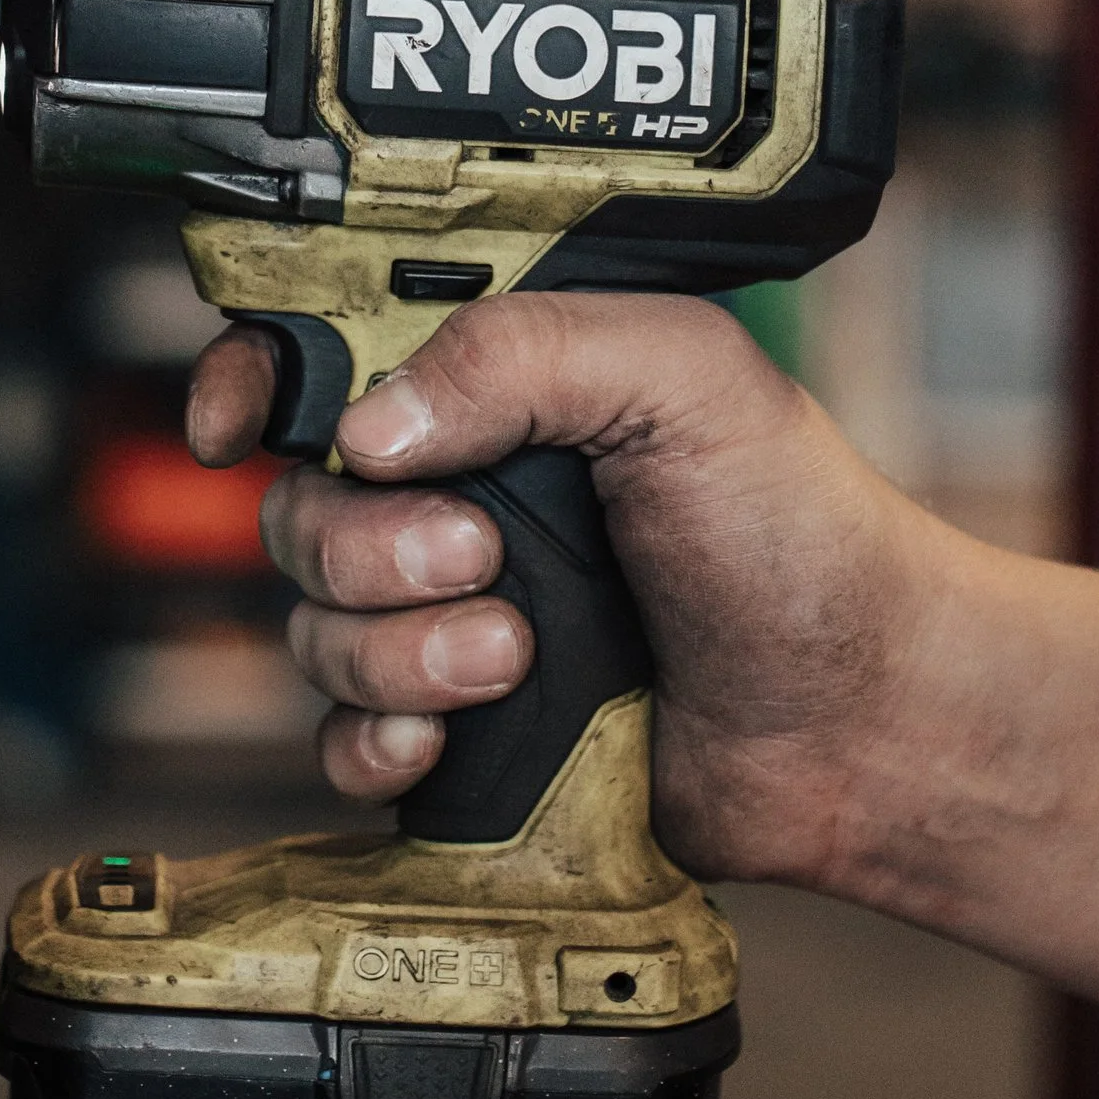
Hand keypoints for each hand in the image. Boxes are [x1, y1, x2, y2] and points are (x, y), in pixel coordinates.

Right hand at [186, 291, 927, 885]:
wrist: (860, 717)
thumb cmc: (802, 532)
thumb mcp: (679, 377)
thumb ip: (522, 355)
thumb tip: (372, 427)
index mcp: (501, 388)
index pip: (328, 357)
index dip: (254, 381)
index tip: (238, 424)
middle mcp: (463, 495)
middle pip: (301, 507)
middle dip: (366, 545)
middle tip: (481, 560)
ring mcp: (454, 615)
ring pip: (314, 629)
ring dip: (395, 652)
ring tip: (516, 658)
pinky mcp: (462, 730)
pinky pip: (341, 742)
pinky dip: (376, 743)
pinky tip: (446, 738)